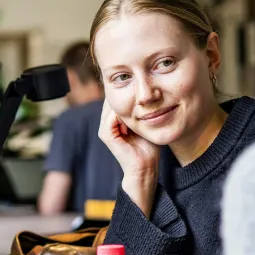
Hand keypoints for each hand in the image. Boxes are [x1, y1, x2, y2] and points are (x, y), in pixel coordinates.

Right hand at [99, 100, 158, 215]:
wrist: (145, 167)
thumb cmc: (148, 147)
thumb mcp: (146, 124)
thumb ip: (143, 111)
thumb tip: (149, 95)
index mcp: (114, 121)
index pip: (116, 100)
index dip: (127, 91)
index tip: (139, 87)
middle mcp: (107, 124)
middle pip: (111, 101)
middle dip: (124, 94)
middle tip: (138, 89)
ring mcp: (105, 129)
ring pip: (110, 106)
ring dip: (124, 102)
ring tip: (137, 100)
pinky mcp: (106, 135)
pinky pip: (111, 117)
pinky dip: (121, 112)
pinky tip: (134, 113)